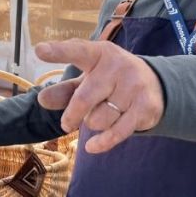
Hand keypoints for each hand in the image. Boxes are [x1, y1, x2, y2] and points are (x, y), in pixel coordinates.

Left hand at [36, 39, 163, 153]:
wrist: (156, 85)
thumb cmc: (111, 81)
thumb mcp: (88, 80)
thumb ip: (65, 90)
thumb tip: (42, 100)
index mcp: (99, 53)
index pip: (77, 51)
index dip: (58, 52)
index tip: (39, 50)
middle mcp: (118, 66)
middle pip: (84, 99)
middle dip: (72, 116)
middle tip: (67, 124)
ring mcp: (134, 85)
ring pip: (99, 119)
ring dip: (94, 124)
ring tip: (102, 114)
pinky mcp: (145, 106)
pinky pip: (116, 132)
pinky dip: (101, 142)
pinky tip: (91, 146)